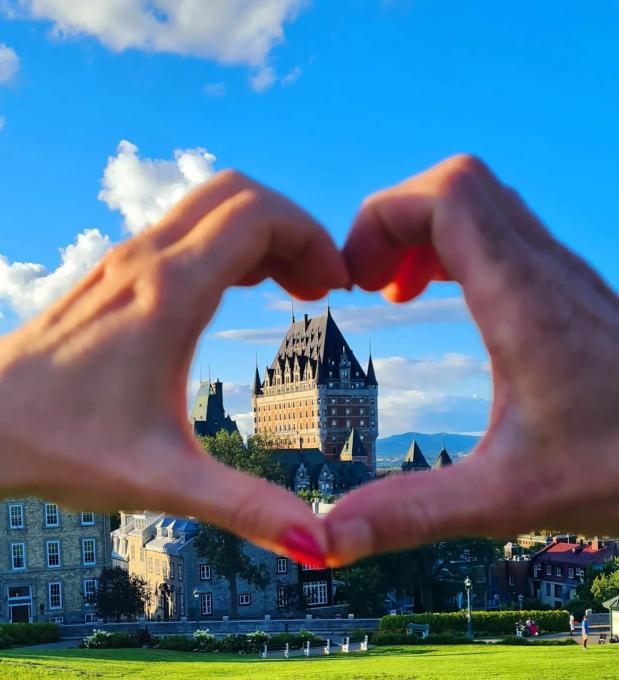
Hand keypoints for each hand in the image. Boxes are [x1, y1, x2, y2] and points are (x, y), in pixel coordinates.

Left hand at [0, 171, 348, 564]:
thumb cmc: (61, 445)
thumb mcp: (163, 481)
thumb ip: (246, 507)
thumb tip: (316, 543)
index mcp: (169, 293)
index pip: (259, 216)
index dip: (312, 239)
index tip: (336, 287)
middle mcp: (147, 260)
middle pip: (241, 194)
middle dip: (295, 228)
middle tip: (319, 285)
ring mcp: (128, 260)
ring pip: (213, 205)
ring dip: (263, 231)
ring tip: (291, 287)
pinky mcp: (117, 272)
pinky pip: (188, 228)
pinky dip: (231, 241)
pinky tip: (240, 289)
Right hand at [324, 154, 618, 565]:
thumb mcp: (506, 499)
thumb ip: (411, 514)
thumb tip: (328, 540)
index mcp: (523, 302)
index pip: (447, 197)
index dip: (383, 217)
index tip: (356, 280)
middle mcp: (543, 271)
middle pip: (457, 183)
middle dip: (395, 219)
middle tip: (370, 283)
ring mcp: (559, 272)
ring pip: (481, 200)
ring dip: (425, 229)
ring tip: (396, 290)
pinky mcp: (564, 287)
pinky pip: (498, 230)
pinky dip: (453, 245)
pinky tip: (443, 297)